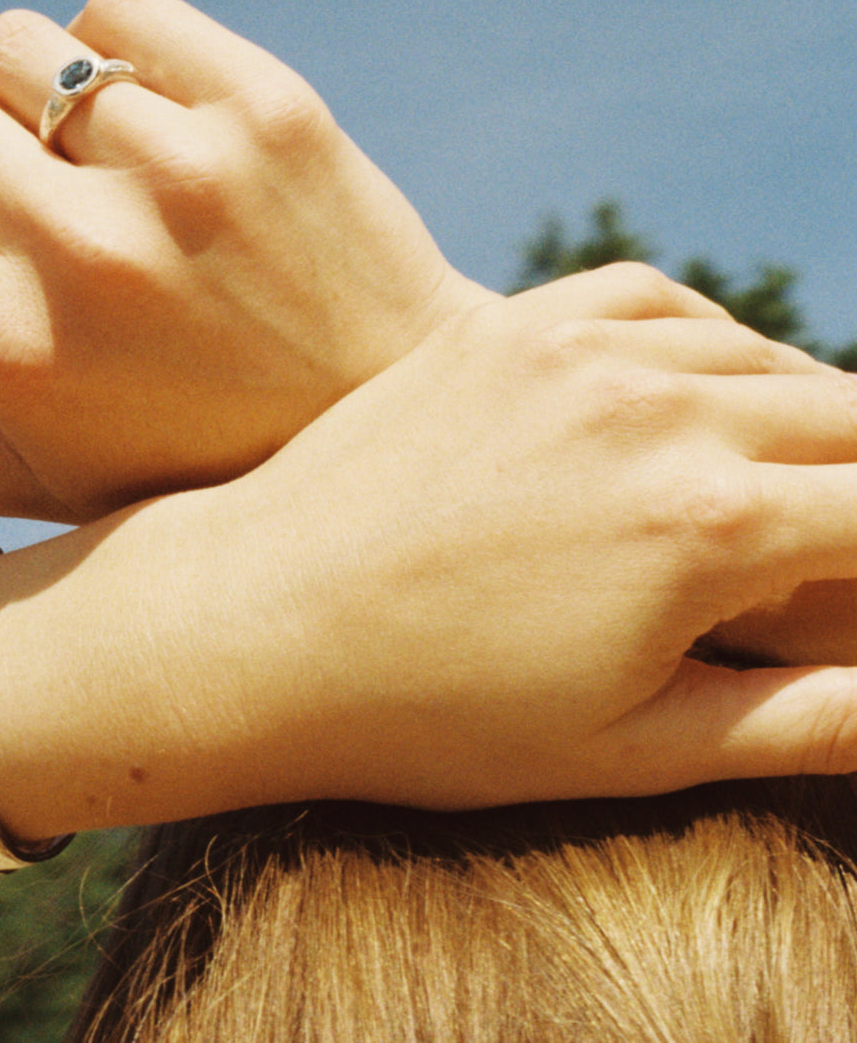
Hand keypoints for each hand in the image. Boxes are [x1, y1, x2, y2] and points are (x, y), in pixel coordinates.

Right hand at [0, 0, 491, 522]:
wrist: (389, 427)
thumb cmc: (172, 463)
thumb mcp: (17, 479)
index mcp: (4, 352)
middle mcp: (84, 253)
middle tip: (5, 198)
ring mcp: (186, 171)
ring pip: (13, 46)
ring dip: (25, 100)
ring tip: (93, 176)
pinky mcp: (272, 108)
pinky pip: (118, 9)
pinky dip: (114, 56)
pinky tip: (154, 130)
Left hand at [160, 265, 856, 808]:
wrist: (250, 626)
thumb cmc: (427, 716)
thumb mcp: (627, 750)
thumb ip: (802, 723)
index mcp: (706, 525)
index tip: (853, 594)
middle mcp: (652, 409)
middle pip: (844, 418)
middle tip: (828, 548)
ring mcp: (569, 352)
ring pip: (755, 354)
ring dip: (798, 412)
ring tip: (791, 479)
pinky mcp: (500, 329)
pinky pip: (649, 297)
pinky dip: (701, 337)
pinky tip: (699, 384)